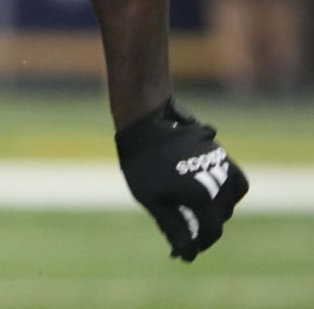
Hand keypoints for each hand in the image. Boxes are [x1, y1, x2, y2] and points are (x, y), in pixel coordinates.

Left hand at [116, 97, 248, 260]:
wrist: (146, 123)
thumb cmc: (143, 163)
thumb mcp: (152, 200)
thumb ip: (173, 228)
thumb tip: (187, 254)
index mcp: (203, 197)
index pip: (211, 232)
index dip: (198, 244)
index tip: (184, 250)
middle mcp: (219, 183)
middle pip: (221, 217)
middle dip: (205, 227)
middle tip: (185, 228)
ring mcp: (223, 166)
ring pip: (231, 199)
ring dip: (218, 208)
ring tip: (196, 208)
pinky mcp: (222, 154)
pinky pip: (235, 179)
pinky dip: (228, 189)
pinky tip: (210, 190)